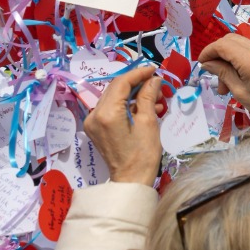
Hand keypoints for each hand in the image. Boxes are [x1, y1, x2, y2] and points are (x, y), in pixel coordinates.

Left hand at [83, 64, 166, 185]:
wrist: (131, 179)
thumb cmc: (143, 154)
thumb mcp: (148, 122)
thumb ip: (148, 97)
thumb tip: (153, 79)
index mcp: (107, 113)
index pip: (121, 83)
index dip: (138, 73)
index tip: (154, 69)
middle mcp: (94, 115)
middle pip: (115, 88)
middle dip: (137, 83)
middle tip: (157, 83)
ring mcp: (92, 122)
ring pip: (114, 97)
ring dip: (133, 94)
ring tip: (155, 98)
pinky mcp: (95, 128)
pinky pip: (111, 108)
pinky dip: (127, 104)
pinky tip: (144, 108)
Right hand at [198, 36, 249, 129]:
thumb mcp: (239, 91)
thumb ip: (222, 73)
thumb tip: (207, 63)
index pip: (222, 45)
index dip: (208, 51)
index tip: (201, 63)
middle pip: (230, 40)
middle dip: (218, 54)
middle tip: (214, 75)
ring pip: (239, 44)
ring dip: (228, 58)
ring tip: (226, 83)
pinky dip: (240, 58)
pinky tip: (238, 76)